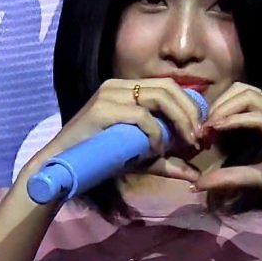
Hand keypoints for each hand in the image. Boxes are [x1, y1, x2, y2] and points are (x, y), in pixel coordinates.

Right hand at [22, 78, 205, 192]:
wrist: (62, 165)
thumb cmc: (98, 160)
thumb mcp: (140, 159)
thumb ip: (167, 163)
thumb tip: (194, 175)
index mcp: (127, 89)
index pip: (169, 86)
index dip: (190, 107)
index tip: (199, 134)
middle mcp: (119, 85)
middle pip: (169, 87)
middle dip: (189, 113)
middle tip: (197, 139)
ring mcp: (110, 94)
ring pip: (159, 96)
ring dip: (178, 121)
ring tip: (184, 144)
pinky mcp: (102, 109)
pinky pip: (141, 116)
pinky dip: (155, 134)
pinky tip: (156, 150)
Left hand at [194, 84, 261, 215]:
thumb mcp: (259, 176)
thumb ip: (230, 176)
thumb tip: (198, 183)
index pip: (243, 94)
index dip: (219, 107)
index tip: (203, 131)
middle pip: (241, 89)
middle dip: (216, 105)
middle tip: (201, 129)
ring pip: (245, 96)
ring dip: (221, 110)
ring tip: (206, 130)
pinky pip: (254, 115)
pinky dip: (232, 120)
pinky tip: (218, 132)